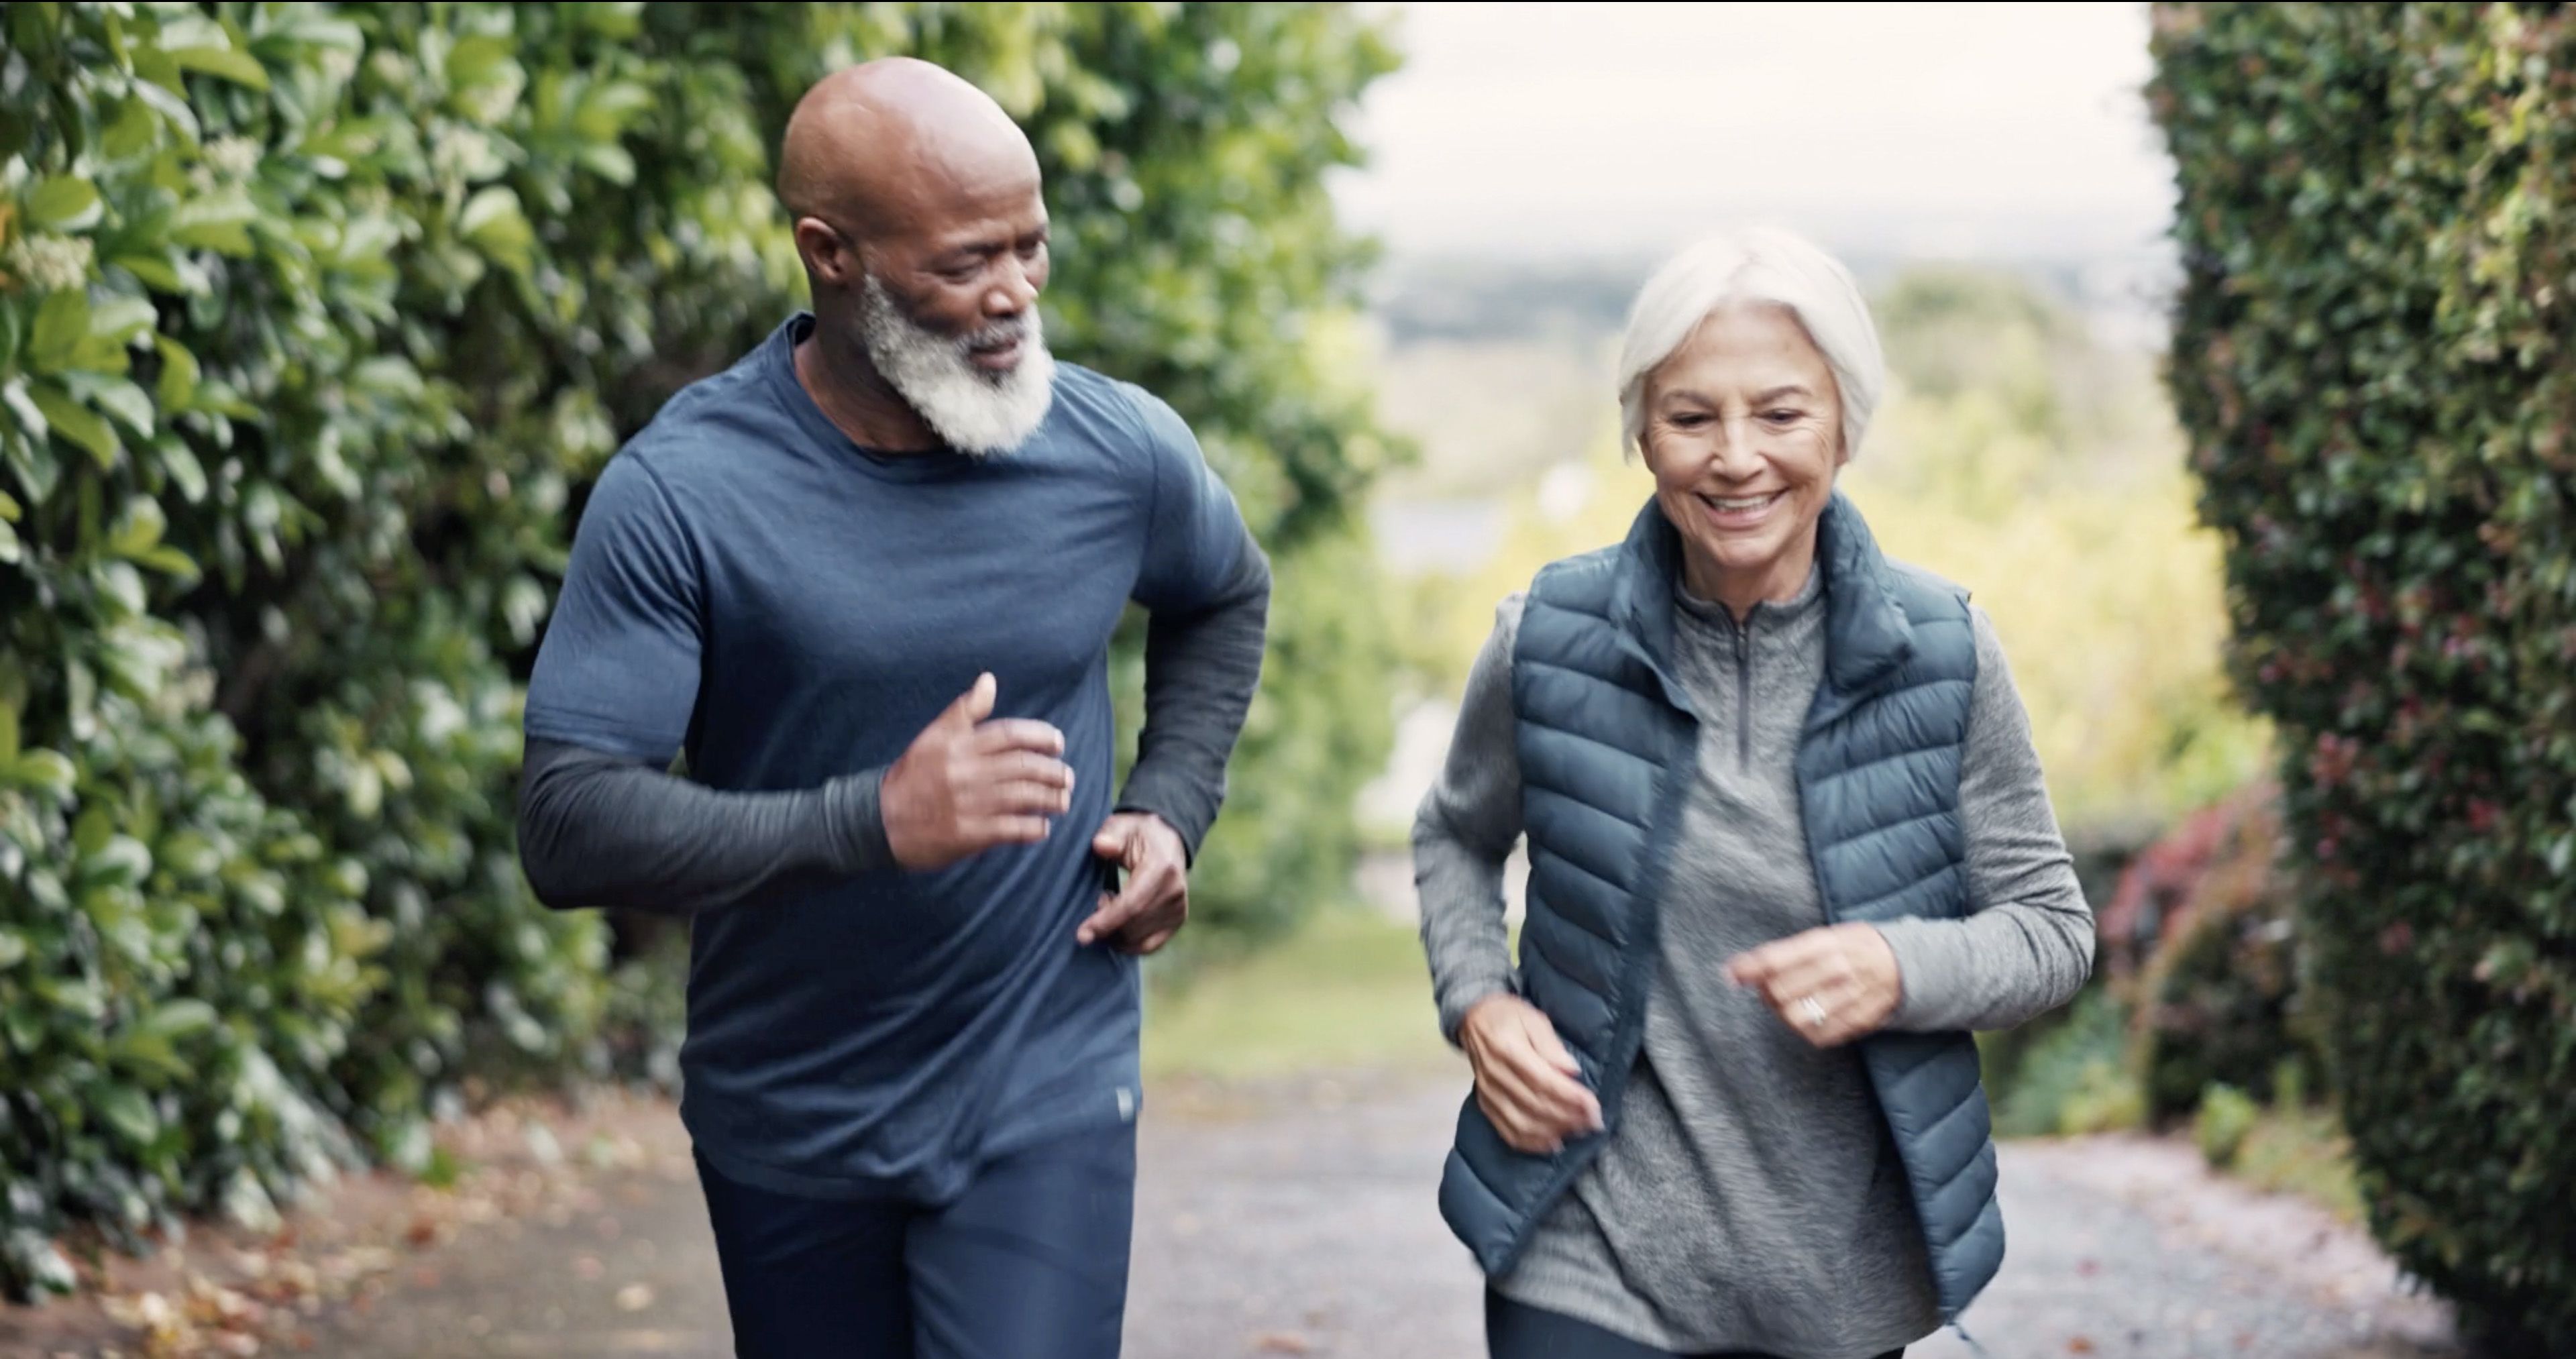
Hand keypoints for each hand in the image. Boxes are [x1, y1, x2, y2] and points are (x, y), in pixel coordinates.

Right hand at [881, 674, 1074, 869]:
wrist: (879, 820)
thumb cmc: (912, 776)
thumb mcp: (934, 736)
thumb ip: (965, 710)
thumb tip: (989, 680)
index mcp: (958, 744)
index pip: (1011, 734)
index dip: (1041, 736)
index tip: (1059, 743)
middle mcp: (965, 772)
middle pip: (1023, 766)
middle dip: (1053, 771)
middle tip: (1067, 776)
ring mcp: (968, 804)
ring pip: (1023, 797)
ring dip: (1050, 800)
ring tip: (1062, 802)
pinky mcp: (968, 834)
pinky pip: (1011, 829)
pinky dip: (1033, 828)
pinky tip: (1042, 828)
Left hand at [1080, 813, 1188, 953]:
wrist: (1167, 837)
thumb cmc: (1137, 833)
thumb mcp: (1122, 826)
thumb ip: (1110, 835)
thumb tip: (1101, 846)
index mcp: (1162, 869)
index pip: (1133, 904)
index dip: (1106, 922)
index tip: (1082, 934)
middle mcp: (1175, 892)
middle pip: (1134, 927)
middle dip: (1106, 926)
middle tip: (1097, 901)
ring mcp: (1179, 908)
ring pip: (1139, 940)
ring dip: (1115, 933)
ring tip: (1108, 905)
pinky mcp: (1177, 920)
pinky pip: (1149, 945)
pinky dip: (1128, 943)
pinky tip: (1117, 925)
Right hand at [1458, 994, 1603, 1154]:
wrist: (1473, 1019)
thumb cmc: (1508, 1016)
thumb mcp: (1534, 1018)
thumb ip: (1551, 1046)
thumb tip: (1571, 1072)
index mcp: (1507, 1049)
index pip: (1542, 1081)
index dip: (1570, 1097)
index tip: (1593, 1106)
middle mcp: (1495, 1075)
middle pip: (1535, 1105)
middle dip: (1568, 1117)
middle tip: (1593, 1122)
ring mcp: (1488, 1093)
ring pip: (1522, 1123)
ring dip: (1554, 1131)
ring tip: (1578, 1131)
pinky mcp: (1485, 1105)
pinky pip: (1508, 1131)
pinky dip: (1532, 1142)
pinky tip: (1553, 1143)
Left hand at [1724, 923, 1902, 1047]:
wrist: (1903, 963)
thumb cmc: (1852, 947)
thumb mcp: (1824, 937)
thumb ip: (1784, 952)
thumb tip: (1738, 969)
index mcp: (1826, 943)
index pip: (1776, 959)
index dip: (1748, 969)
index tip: (1731, 975)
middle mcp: (1837, 969)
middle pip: (1780, 992)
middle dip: (1767, 993)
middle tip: (1769, 990)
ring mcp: (1850, 997)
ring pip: (1797, 1018)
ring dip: (1784, 1014)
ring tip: (1790, 1005)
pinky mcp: (1859, 1021)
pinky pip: (1819, 1036)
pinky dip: (1807, 1030)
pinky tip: (1811, 1017)